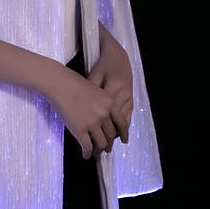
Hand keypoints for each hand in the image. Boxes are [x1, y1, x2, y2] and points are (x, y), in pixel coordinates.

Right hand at [45, 66, 126, 159]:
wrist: (60, 84)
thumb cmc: (74, 83)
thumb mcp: (97, 90)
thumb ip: (104, 104)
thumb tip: (105, 118)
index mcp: (110, 103)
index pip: (122, 123)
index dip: (124, 134)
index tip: (123, 140)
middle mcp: (104, 114)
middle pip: (111, 135)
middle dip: (109, 144)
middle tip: (107, 148)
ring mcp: (92, 123)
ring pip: (101, 144)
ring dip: (99, 150)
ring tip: (96, 152)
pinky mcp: (79, 130)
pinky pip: (87, 146)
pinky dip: (87, 153)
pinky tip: (85, 154)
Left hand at [88, 24, 133, 144]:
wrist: (116, 56)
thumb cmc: (102, 66)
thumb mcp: (92, 77)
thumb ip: (89, 94)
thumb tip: (80, 111)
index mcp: (110, 91)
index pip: (103, 120)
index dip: (95, 136)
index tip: (89, 147)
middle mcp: (120, 97)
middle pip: (112, 127)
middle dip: (105, 141)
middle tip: (97, 152)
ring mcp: (127, 98)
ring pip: (121, 124)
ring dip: (113, 137)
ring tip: (105, 147)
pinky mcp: (129, 98)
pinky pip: (126, 118)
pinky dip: (121, 128)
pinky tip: (116, 135)